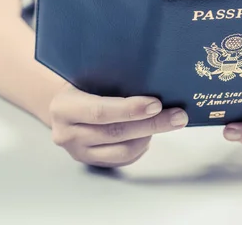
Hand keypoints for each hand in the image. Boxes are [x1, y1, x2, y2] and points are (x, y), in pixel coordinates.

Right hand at [49, 85, 188, 167]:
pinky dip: (141, 147)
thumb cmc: (81, 85)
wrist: (62, 107)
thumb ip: (109, 79)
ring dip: (149, 136)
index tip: (156, 104)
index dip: (129, 109)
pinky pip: (124, 160)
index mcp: (63, 107)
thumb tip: (152, 78)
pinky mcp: (92, 163)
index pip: (100, 111)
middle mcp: (67, 134)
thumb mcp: (86, 77)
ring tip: (168, 122)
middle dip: (152, 124)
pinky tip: (150, 133)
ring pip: (123, 151)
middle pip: (116, 132)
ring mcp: (79, 152)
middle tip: (178, 116)